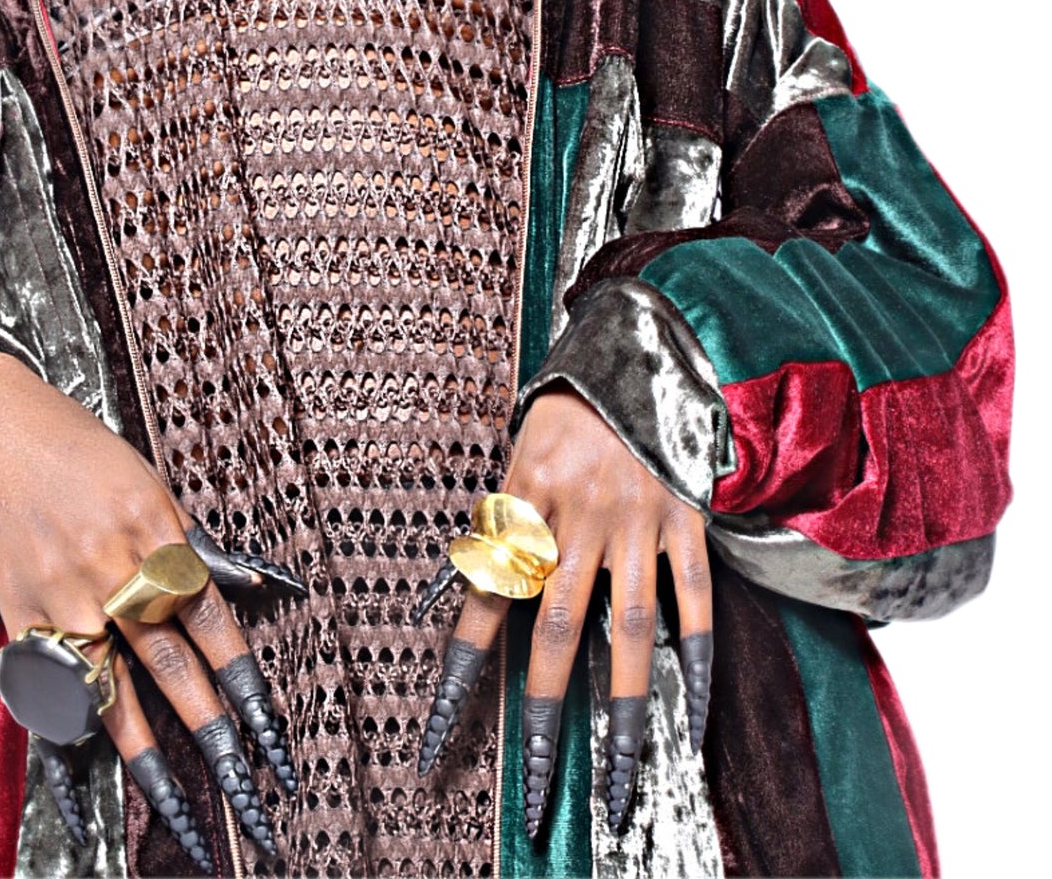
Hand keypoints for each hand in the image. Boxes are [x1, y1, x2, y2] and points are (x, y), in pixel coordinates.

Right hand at [0, 353, 296, 869]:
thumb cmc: (74, 447)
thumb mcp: (149, 484)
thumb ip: (190, 545)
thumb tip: (249, 586)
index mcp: (154, 531)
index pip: (211, 621)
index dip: (244, 682)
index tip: (269, 733)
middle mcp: (110, 571)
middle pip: (170, 666)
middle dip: (212, 732)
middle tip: (247, 790)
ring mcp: (61, 600)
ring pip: (112, 694)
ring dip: (150, 759)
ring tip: (183, 812)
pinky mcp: (19, 617)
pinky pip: (51, 693)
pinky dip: (67, 746)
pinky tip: (82, 798)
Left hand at [416, 388, 712, 837]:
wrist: (641, 342)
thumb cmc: (568, 405)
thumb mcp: (514, 450)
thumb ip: (494, 521)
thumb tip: (453, 590)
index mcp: (522, 494)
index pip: (482, 596)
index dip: (461, 669)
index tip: (439, 737)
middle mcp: (577, 514)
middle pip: (554, 630)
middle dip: (542, 716)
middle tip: (536, 791)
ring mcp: (636, 520)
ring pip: (627, 632)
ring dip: (622, 713)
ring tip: (620, 781)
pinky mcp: (684, 519)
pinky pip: (692, 598)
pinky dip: (694, 654)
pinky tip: (693, 713)